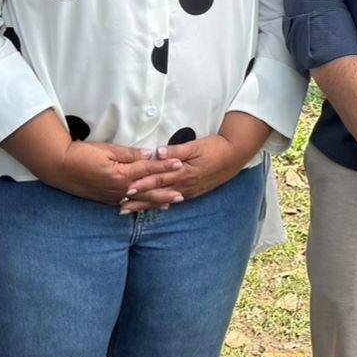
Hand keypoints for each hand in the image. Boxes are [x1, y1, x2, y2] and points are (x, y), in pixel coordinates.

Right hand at [44, 140, 182, 206]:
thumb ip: (129, 154)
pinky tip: (145, 208)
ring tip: (170, 203)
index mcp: (122, 175)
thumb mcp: (107, 150)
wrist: (59, 167)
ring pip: (139, 200)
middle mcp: (120, 189)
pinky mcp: (105, 199)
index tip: (180, 164)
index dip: (165, 166)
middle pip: (148, 190)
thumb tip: (149, 155)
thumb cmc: (82, 154)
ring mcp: (113, 196)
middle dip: (166, 190)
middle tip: (183, 192)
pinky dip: (139, 206)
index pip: (149, 170)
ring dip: (155, 202)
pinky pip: (127, 204)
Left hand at [120, 135, 249, 213]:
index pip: (158, 180)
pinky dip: (161, 205)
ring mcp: (189, 191)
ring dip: (147, 206)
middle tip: (121, 207)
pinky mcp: (193, 192)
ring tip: (131, 211)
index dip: (142, 185)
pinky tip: (153, 208)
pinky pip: (174, 201)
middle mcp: (184, 185)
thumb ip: (176, 151)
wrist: (234, 156)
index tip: (126, 189)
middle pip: (157, 194)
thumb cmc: (214, 148)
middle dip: (139, 201)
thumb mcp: (195, 146)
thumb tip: (157, 152)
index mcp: (183, 173)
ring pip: (163, 200)